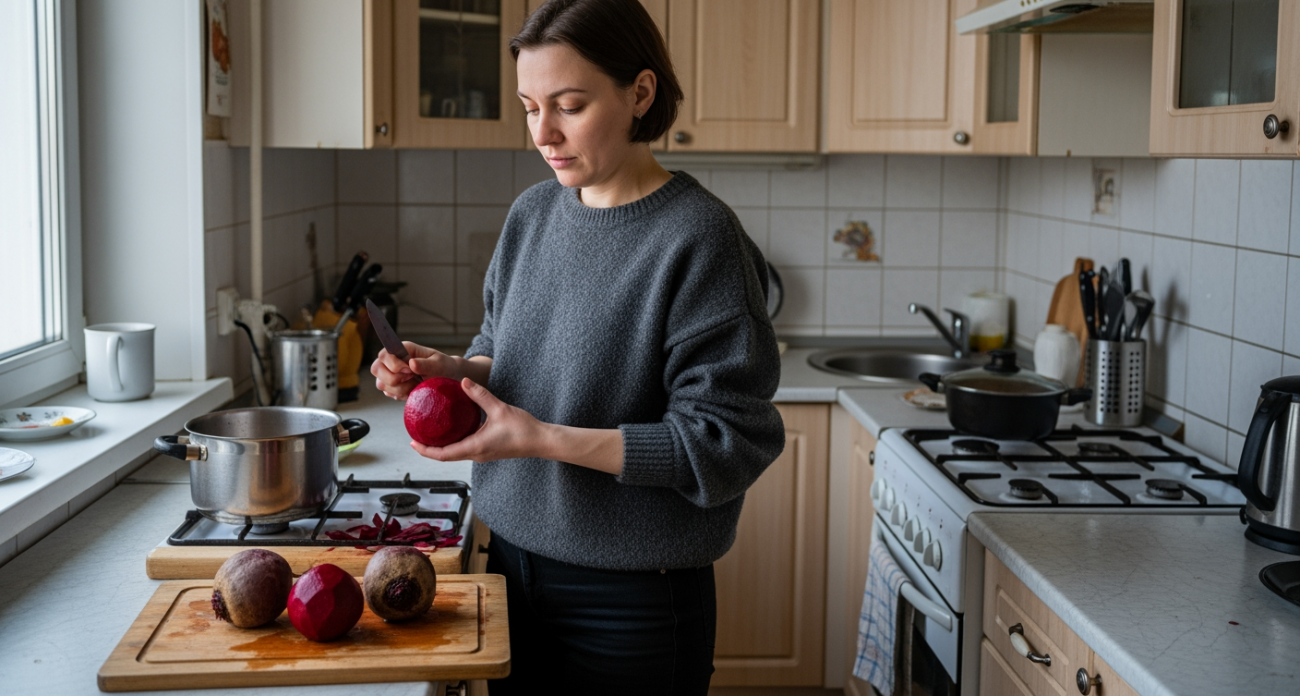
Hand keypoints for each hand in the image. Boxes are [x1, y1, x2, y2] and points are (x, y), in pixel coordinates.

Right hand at [370, 342, 459, 399]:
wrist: (447, 379)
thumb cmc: (443, 367)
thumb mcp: (439, 364)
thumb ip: (425, 364)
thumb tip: (412, 363)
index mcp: (403, 349)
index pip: (384, 354)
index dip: (393, 365)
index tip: (410, 371)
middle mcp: (392, 360)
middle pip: (376, 369)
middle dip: (395, 378)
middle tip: (413, 378)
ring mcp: (389, 374)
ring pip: (382, 384)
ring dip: (401, 389)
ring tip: (416, 385)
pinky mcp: (391, 387)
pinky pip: (389, 394)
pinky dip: (402, 395)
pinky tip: (413, 391)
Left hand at [410, 378, 548, 462]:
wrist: (541, 441)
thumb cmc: (523, 429)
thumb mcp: (499, 408)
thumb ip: (479, 395)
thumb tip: (463, 381)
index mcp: (476, 447)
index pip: (444, 454)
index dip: (426, 450)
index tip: (413, 443)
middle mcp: (477, 454)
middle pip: (446, 456)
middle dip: (429, 448)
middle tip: (416, 436)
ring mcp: (482, 454)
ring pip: (456, 453)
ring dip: (442, 446)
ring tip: (431, 433)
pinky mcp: (488, 450)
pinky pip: (465, 449)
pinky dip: (454, 442)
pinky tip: (453, 430)